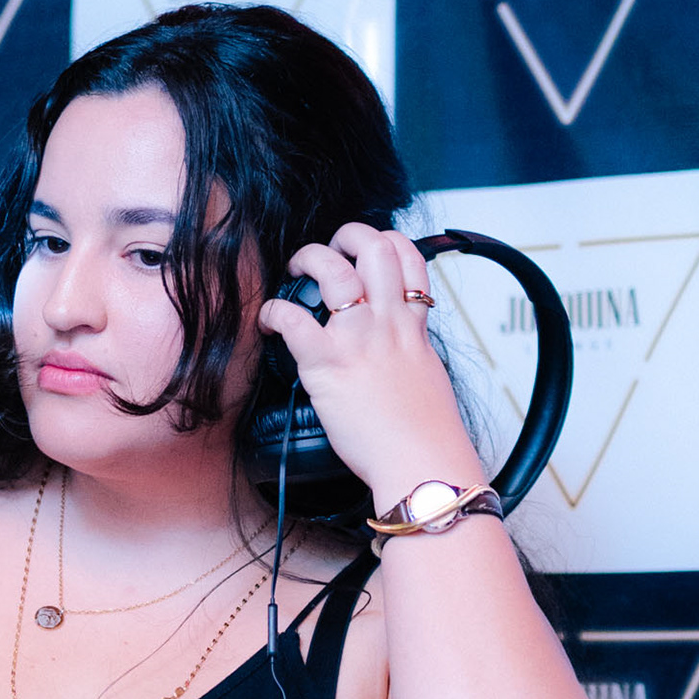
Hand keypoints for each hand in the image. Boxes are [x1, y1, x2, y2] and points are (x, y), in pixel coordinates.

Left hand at [255, 222, 487, 506]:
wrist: (423, 464)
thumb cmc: (427, 434)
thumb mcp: (428, 377)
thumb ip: (411, 353)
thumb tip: (401, 354)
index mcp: (413, 326)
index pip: (410, 258)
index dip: (388, 242)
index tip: (371, 250)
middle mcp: (387, 322)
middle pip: (374, 247)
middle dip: (349, 234)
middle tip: (331, 249)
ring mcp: (357, 338)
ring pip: (333, 268)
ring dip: (309, 258)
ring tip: (298, 269)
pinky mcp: (327, 363)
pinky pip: (292, 319)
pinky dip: (274, 312)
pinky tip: (269, 319)